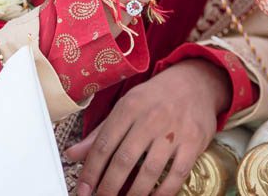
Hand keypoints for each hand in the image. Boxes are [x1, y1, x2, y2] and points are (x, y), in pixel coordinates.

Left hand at [64, 60, 226, 195]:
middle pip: (124, 160)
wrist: (196, 82)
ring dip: (133, 194)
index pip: (104, 145)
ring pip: (149, 171)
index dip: (91, 172)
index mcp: (129, 107)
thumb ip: (101, 133)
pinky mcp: (194, 142)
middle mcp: (151, 118)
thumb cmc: (156, 97)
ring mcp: (174, 131)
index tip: (83, 191)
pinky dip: (163, 193)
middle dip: (108, 188)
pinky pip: (177, 174)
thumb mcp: (126, 106)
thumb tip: (72, 154)